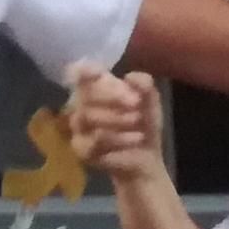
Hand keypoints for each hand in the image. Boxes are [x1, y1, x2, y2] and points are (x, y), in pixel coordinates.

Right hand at [66, 63, 170, 184]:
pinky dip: (120, 138)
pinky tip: (136, 138)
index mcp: (95, 88)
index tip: (99, 73)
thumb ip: (145, 84)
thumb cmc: (143, 124)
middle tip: (136, 103)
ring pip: (88, 116)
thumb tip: (129, 76)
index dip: (84, 70)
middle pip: (84, 93)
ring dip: (118, 118)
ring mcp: (78, 129)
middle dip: (113, 96)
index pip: (78, 73)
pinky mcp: (81, 150)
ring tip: (138, 123)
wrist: (146, 158)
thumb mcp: (150, 101)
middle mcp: (81, 105)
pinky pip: (95, 139)